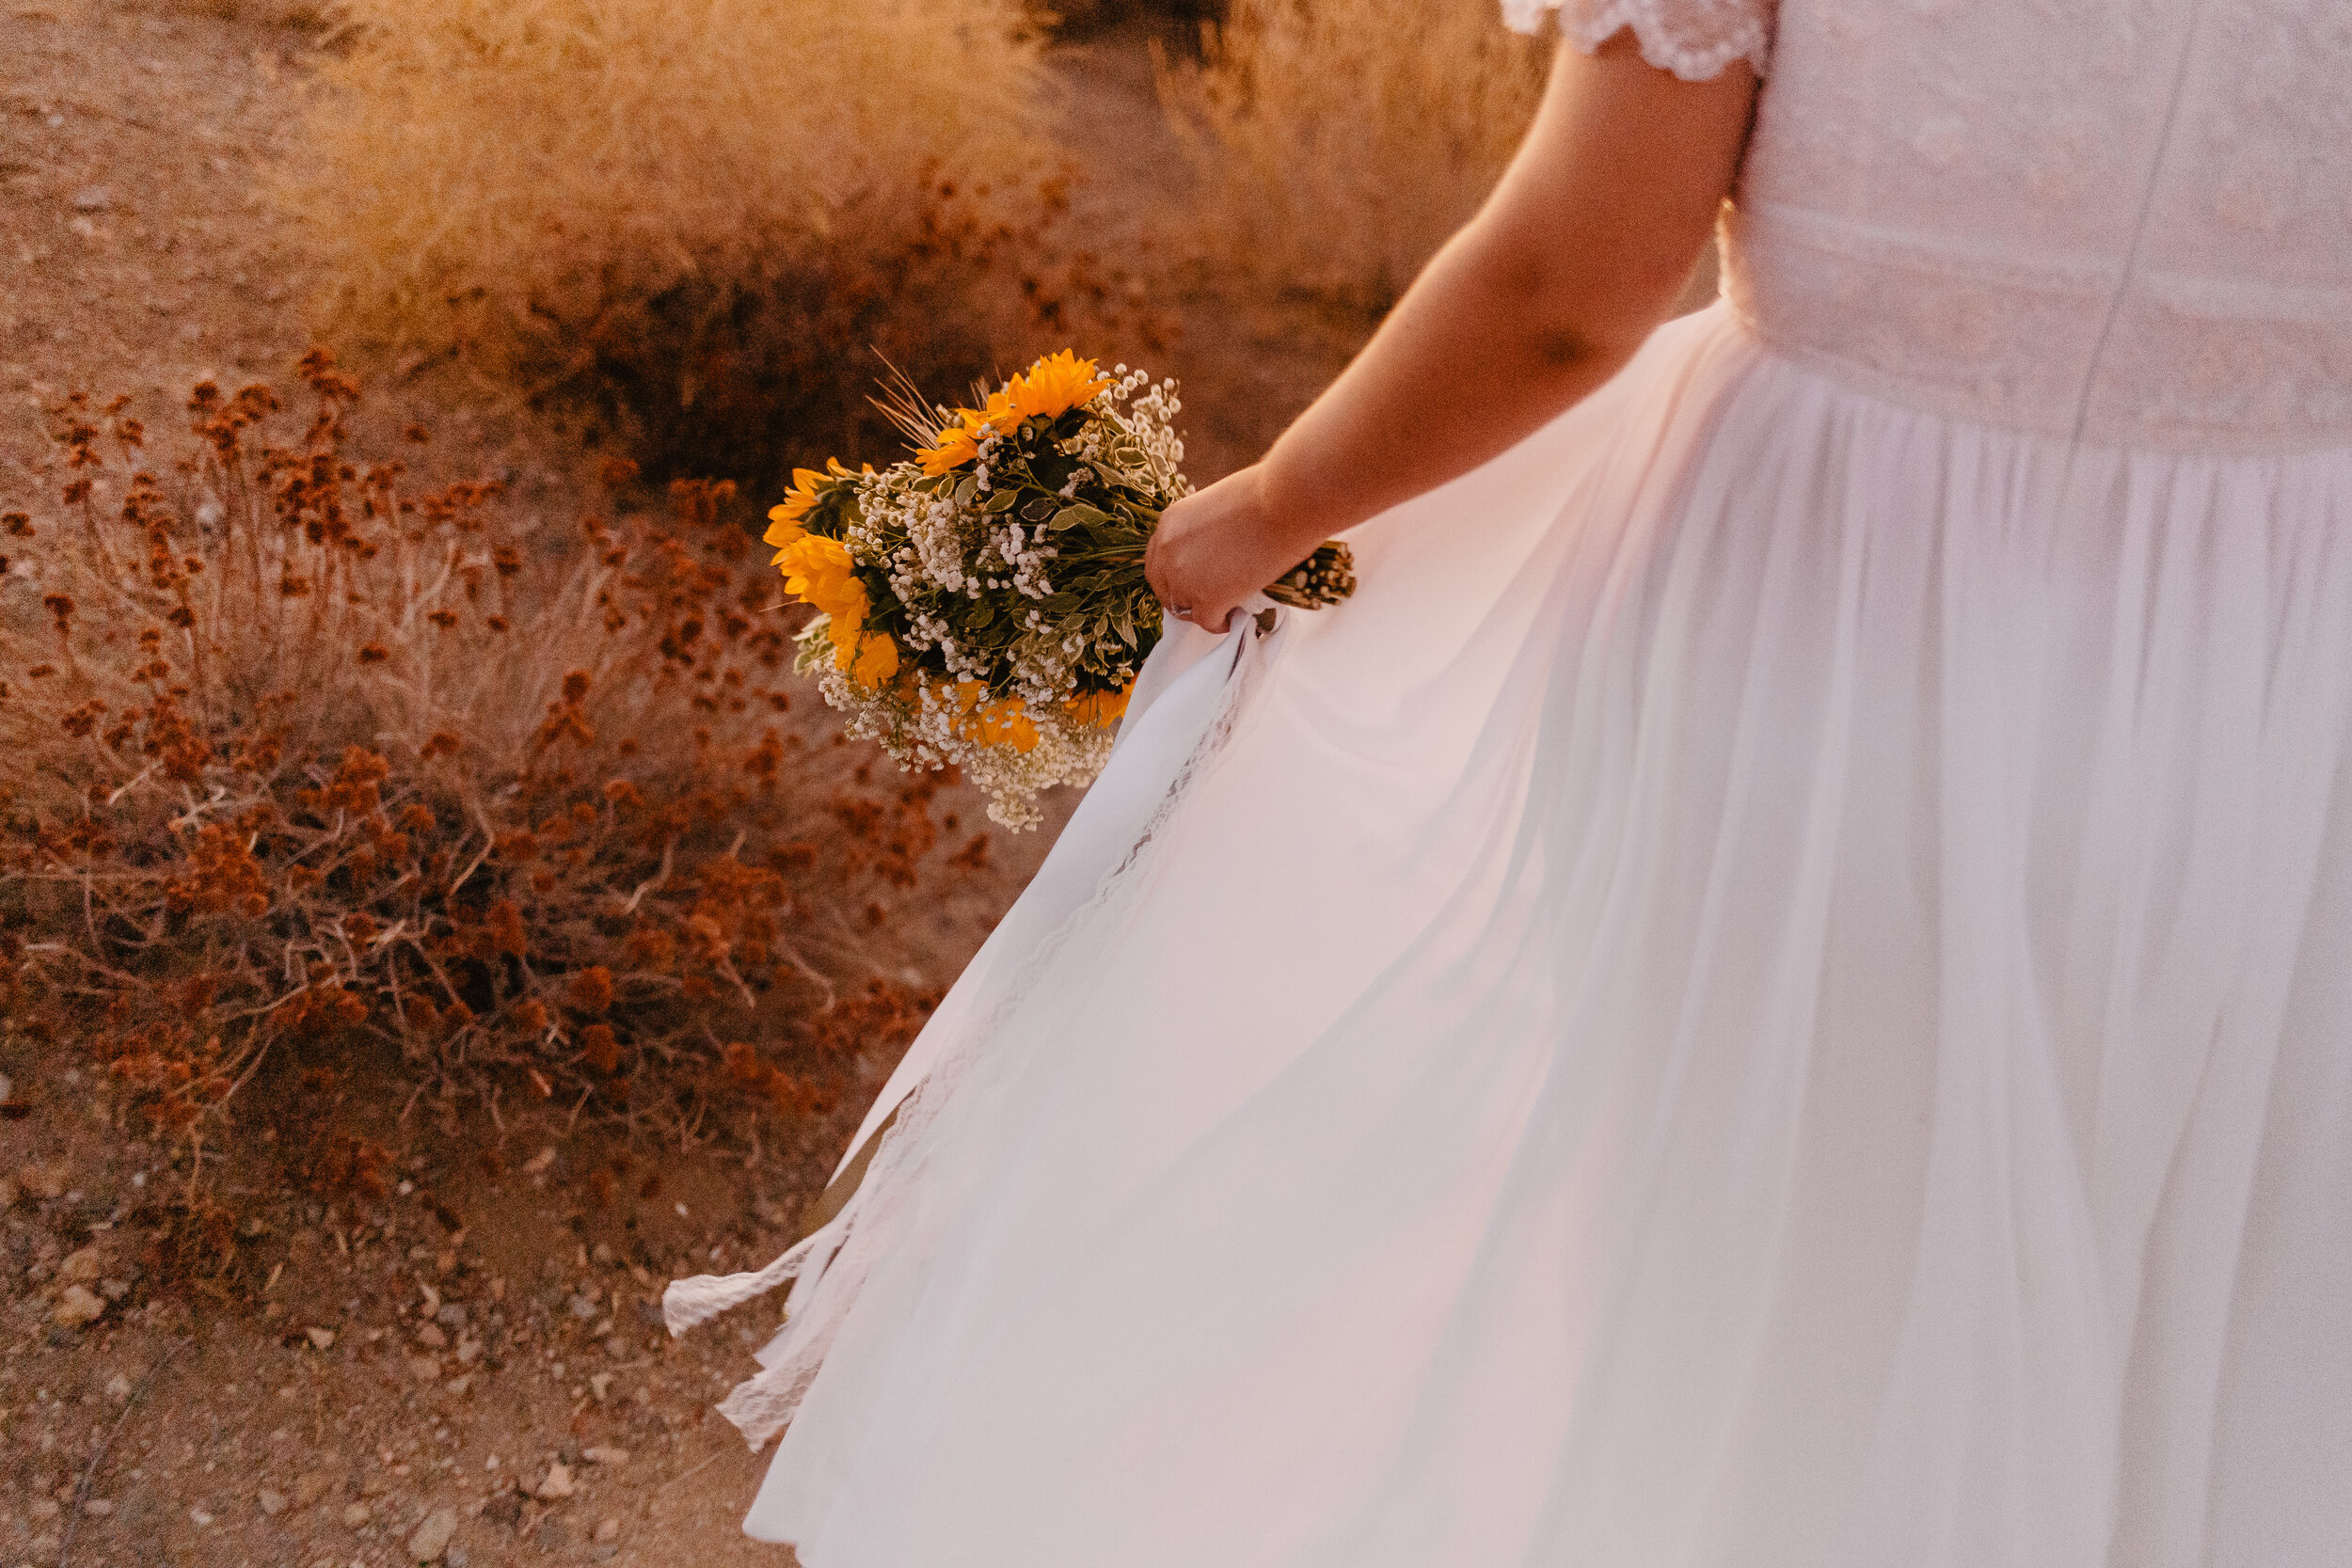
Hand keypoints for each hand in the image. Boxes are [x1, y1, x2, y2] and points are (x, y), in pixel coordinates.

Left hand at [1145, 465, 1312, 633]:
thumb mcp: (1218, 505)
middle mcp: (1168, 552)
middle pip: (1164, 589)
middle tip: (1208, 599)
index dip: (1176, 574)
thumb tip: (1218, 548)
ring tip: (1227, 607)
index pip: (1159, 560)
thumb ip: (1206, 530)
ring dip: (1203, 611)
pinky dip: (1221, 623)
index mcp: (1169, 524)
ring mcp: (1184, 579)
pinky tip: (1236, 616)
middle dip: (1184, 597)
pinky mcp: (1208, 600)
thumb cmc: (1265, 494)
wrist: (1286, 504)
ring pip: (1184, 609)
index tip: (1195, 580)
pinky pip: (1208, 622)